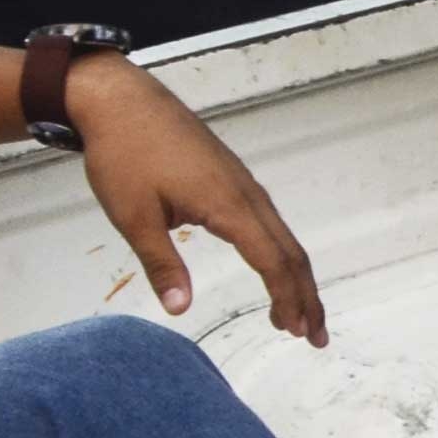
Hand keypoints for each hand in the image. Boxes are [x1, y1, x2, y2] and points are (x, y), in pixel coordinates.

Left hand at [68, 56, 325, 341]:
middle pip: (292, 251)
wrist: (122, 101)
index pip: (273, 261)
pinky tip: (273, 265)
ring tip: (299, 311)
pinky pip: (270, 222)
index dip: (287, 299)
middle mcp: (247, 194)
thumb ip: (162, 264)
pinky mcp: (232, 178)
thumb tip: (181, 309)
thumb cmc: (124, 156)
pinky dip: (280, 253)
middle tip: (315, 337)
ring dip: (296, 276)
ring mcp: (243, 183)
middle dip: (307, 296)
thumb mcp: (134, 217)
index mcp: (228, 205)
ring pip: (284, 236)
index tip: (294, 331)